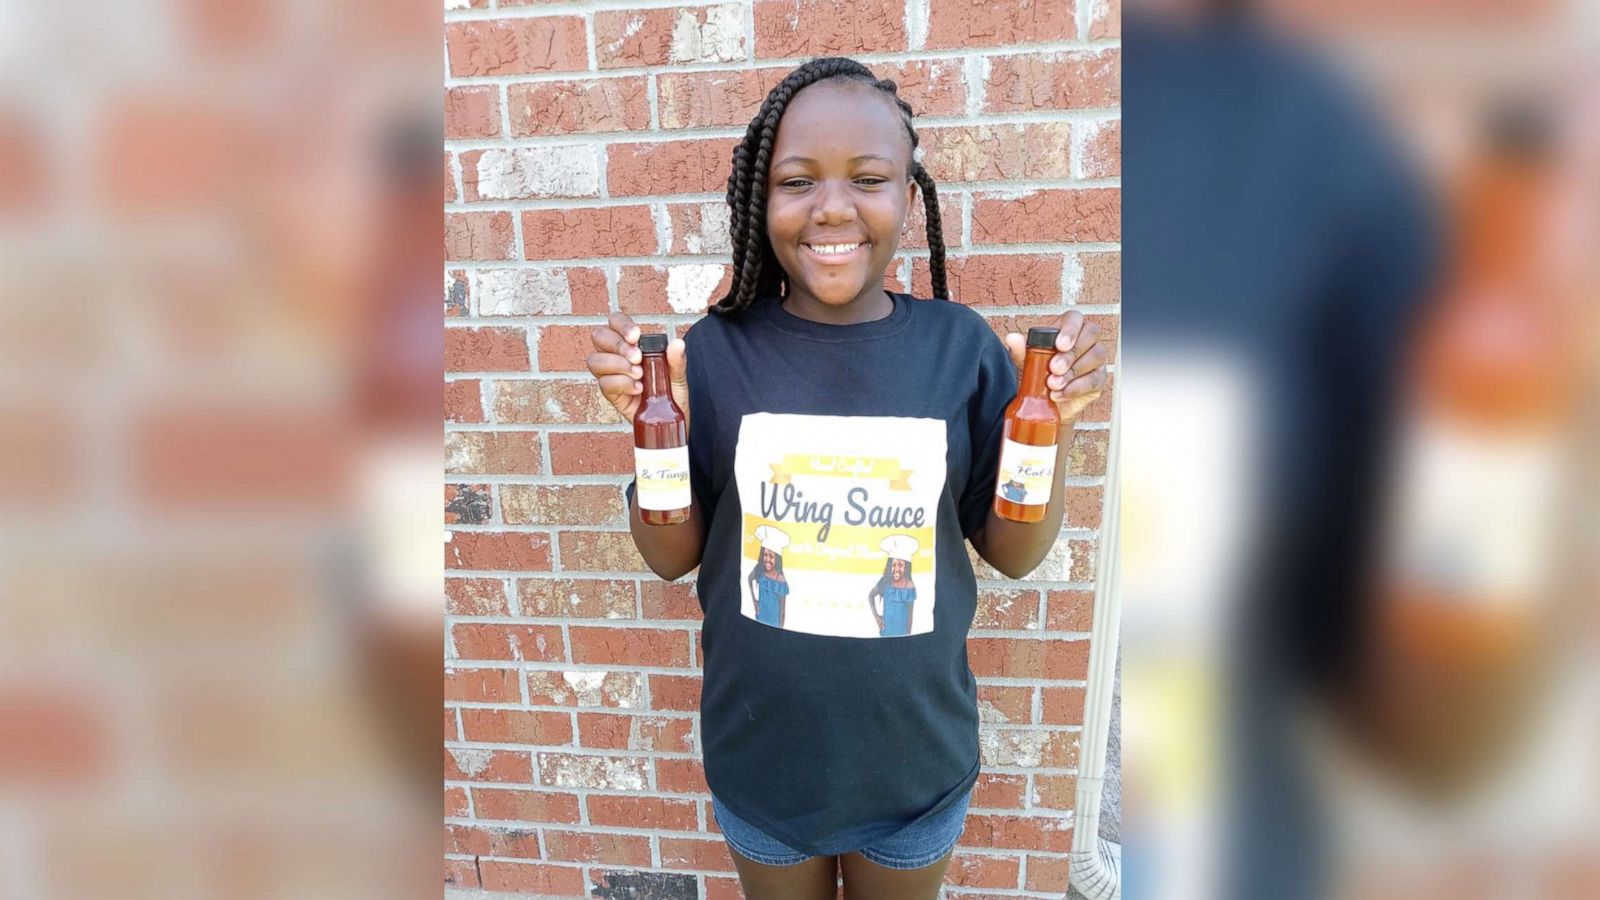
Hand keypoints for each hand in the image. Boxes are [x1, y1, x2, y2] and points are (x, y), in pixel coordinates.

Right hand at [587, 312, 689, 429]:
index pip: (615, 321)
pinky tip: (638, 389)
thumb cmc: (672, 392)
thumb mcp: (678, 375)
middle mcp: (616, 355)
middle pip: (598, 336)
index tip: (636, 337)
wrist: (672, 420)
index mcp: (632, 343)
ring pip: (594, 360)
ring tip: (639, 375)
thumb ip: (677, 360)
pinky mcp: (610, 393)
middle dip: (617, 344)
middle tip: (637, 358)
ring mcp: (610, 374)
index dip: (621, 325)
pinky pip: (604, 383)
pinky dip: (621, 384)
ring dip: (616, 365)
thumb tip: (677, 343)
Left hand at [1004, 310, 1107, 422]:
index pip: (1075, 317)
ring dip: (1074, 371)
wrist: (1038, 406)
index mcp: (1064, 330)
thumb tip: (1012, 338)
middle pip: (1091, 333)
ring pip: (1097, 355)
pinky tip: (1060, 394)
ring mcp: (1094, 359)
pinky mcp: (1098, 379)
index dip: (1071, 329)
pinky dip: (1077, 388)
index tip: (1060, 345)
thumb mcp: (1023, 364)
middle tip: (1054, 368)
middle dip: (1072, 353)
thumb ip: (1019, 351)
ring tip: (1053, 384)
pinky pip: (1096, 379)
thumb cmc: (1033, 377)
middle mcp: (1083, 340)